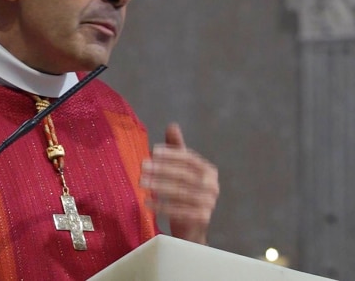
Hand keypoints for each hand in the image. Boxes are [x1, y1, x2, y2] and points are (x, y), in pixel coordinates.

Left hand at [140, 123, 218, 243]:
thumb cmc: (185, 195)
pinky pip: (179, 211)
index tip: (153, 151)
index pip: (190, 158)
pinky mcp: (202, 219)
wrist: (192, 229)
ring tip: (141, 182)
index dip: (172, 154)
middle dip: (162, 170)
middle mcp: (213, 186)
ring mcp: (209, 203)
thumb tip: (172, 125)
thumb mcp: (181, 170)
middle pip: (185, 175)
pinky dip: (161, 206)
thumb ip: (177, 149)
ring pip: (181, 193)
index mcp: (208, 170)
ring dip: (159, 186)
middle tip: (142, 167)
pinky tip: (146, 202)